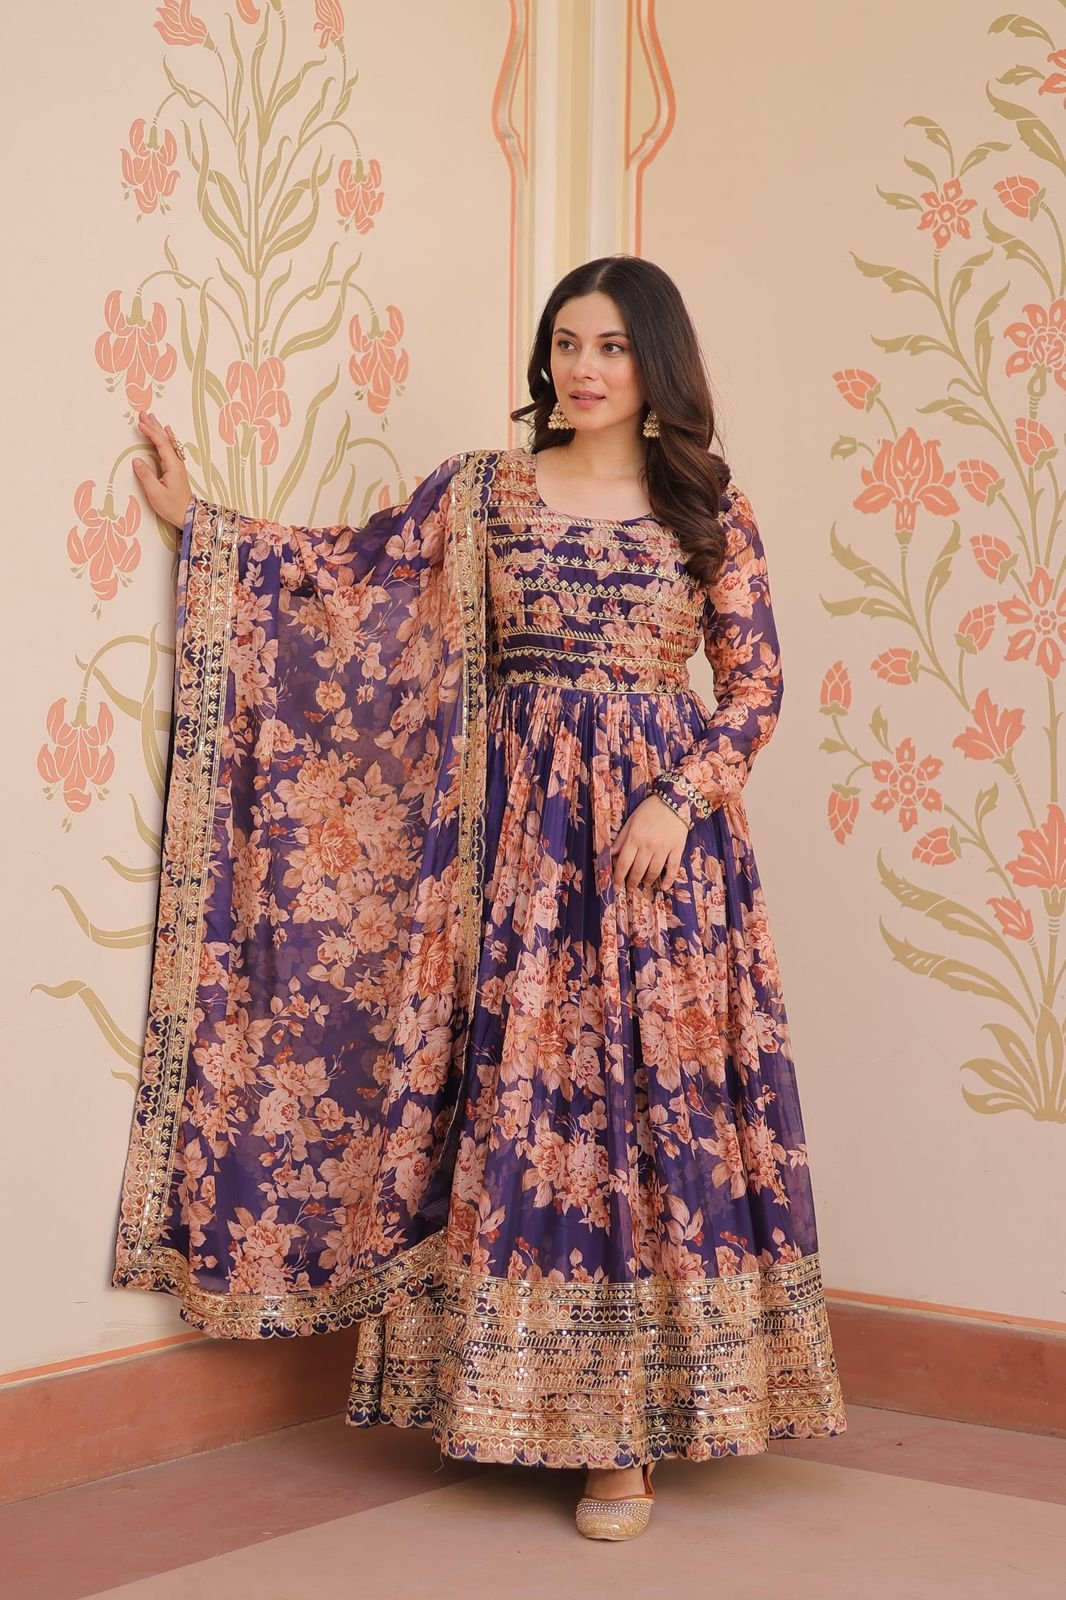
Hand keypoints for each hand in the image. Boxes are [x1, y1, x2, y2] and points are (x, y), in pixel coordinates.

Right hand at [132, 410, 191, 527]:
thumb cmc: (172, 506)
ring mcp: (177, 465)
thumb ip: (146, 476)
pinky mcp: (175, 469)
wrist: (188, 515)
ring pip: (168, 442)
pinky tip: (167, 431)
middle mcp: (177, 463)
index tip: (140, 424)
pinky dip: (166, 437)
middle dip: (154, 425)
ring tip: (152, 417)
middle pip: (165, 439)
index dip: (151, 432)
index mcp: (172, 466)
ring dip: (159, 429)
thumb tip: (137, 460)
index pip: (161, 444)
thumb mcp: (156, 493)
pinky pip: (170, 447)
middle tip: (143, 413)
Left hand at [610, 793, 687, 892]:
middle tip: (630, 888)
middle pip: (638, 870)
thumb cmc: (649, 809)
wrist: (674, 800)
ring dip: (648, 881)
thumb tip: (610, 853)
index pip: (623, 863)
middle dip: (632, 882)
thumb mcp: (631, 821)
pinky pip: (673, 868)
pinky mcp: (677, 848)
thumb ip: (621, 838)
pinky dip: (668, 880)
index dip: (618, 877)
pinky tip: (664, 887)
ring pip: (654, 872)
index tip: (616, 886)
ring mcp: (663, 848)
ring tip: (645, 884)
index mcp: (634, 838)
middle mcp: (647, 846)